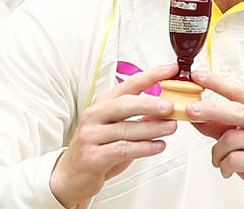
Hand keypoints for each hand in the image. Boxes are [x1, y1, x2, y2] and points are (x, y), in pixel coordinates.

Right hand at [50, 64, 176, 207]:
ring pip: (125, 129)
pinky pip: (122, 149)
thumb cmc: (98, 148)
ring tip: (171, 128)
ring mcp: (91, 135)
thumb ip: (138, 119)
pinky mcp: (93, 157)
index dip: (151, 75)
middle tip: (170, 106)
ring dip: (151, 128)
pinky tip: (158, 146)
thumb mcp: (117, 128)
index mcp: (103, 103)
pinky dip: (143, 148)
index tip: (171, 70)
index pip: (129, 84)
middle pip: (124, 104)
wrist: (72, 174)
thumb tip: (166, 110)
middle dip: (149, 104)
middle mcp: (94, 115)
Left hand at [187, 70, 243, 208]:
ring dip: (217, 152)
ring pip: (231, 139)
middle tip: (189, 110)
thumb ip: (217, 124)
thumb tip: (193, 112)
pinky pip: (235, 159)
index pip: (237, 91)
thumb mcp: (237, 135)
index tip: (197, 76)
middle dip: (208, 110)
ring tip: (219, 158)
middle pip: (235, 111)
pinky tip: (228, 168)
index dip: (216, 82)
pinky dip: (225, 165)